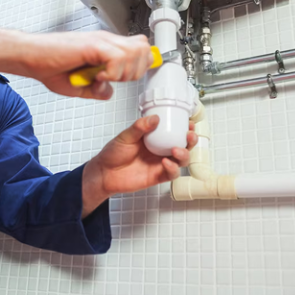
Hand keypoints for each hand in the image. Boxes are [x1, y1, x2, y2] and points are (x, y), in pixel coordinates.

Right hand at [0, 26, 152, 99]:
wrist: (30, 57)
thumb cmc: (48, 66)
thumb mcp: (78, 85)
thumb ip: (96, 89)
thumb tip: (108, 92)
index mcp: (105, 48)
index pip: (139, 48)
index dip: (140, 65)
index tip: (126, 78)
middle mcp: (106, 41)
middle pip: (143, 49)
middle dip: (135, 71)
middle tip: (116, 80)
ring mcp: (101, 41)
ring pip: (135, 52)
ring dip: (124, 72)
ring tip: (105, 78)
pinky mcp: (92, 45)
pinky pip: (117, 57)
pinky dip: (112, 72)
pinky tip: (98, 76)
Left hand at [81, 115, 197, 217]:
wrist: (104, 173)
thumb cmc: (113, 154)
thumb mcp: (125, 136)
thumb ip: (140, 127)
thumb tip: (155, 118)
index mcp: (154, 138)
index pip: (174, 131)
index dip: (184, 128)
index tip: (189, 123)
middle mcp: (160, 150)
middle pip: (183, 146)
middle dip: (190, 141)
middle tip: (189, 136)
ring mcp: (159, 164)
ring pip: (181, 160)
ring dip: (184, 154)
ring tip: (176, 150)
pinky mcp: (157, 176)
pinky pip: (171, 174)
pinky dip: (172, 168)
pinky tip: (166, 162)